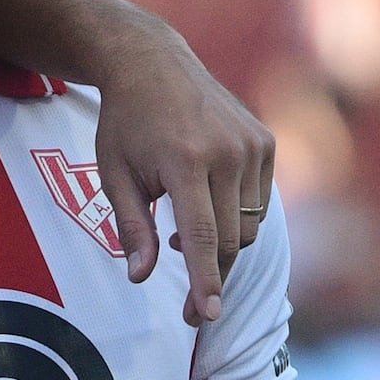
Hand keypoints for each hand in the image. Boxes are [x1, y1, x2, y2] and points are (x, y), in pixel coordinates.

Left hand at [86, 31, 276, 326]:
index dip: (206, 281)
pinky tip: (205, 205)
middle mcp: (227, 152)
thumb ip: (131, 228)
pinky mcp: (265, 142)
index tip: (209, 315)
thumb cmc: (126, 124)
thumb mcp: (114, 175)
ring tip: (183, 231)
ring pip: (249, 226)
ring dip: (222, 244)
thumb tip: (141, 277)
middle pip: (231, 240)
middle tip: (189, 310)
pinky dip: (235, 217)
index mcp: (185, 161)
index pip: (203, 236)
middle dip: (213, 278)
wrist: (153, 64)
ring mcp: (252, 145)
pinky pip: (259, 202)